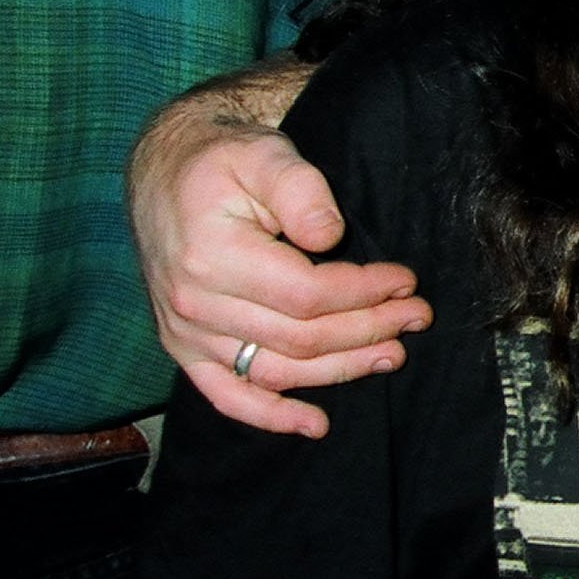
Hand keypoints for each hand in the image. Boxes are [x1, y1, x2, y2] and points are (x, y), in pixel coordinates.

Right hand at [134, 115, 427, 438]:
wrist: (162, 173)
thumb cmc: (220, 161)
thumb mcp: (262, 153)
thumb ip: (299, 189)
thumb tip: (329, 236)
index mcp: (212, 257)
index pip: (307, 294)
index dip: (364, 292)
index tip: (405, 280)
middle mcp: (193, 304)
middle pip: (300, 338)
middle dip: (369, 330)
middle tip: (416, 317)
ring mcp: (185, 333)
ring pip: (276, 371)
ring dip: (340, 370)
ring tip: (391, 355)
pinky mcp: (183, 348)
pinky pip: (228, 396)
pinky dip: (271, 417)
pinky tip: (316, 424)